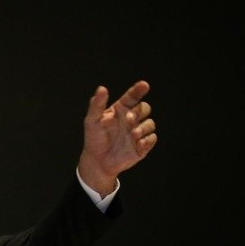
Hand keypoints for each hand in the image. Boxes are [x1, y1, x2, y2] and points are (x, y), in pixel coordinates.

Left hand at [77, 80, 156, 196]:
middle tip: (129, 120)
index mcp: (121, 109)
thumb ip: (97, 105)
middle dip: (139, 112)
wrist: (97, 160)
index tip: (144, 85)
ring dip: (143, 128)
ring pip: (150, 123)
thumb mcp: (92, 120)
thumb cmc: (94, 138)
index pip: (132, 96)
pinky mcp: (142, 145)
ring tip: (133, 135)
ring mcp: (138, 132)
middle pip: (144, 108)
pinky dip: (147, 140)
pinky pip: (152, 139)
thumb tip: (102, 88)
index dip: (138, 90)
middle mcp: (132, 118)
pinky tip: (138, 144)